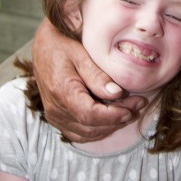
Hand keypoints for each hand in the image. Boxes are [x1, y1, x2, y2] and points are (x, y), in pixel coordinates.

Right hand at [31, 19, 146, 142]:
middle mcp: (55, 109)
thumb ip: (98, 76)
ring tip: (129, 110)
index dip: (114, 115)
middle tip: (138, 105)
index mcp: (61, 91)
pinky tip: (111, 120)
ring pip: (87, 134)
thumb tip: (118, 94)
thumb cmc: (62, 46)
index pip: (90, 115)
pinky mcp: (56, 118)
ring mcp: (54, 116)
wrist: (42, 47)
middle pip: (92, 126)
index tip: (134, 106)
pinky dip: (97, 131)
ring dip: (111, 126)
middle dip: (118, 120)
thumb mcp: (82, 55)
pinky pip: (78, 134)